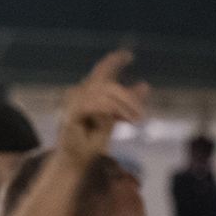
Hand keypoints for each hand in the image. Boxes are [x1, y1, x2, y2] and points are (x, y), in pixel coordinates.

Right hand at [57, 51, 148, 165]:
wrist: (77, 160)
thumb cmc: (93, 140)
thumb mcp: (117, 117)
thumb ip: (128, 101)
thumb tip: (145, 85)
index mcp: (88, 91)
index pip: (101, 71)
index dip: (114, 61)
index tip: (129, 55)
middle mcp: (77, 92)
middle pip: (108, 84)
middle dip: (128, 97)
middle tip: (141, 115)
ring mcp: (72, 102)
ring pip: (104, 94)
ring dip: (123, 107)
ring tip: (135, 120)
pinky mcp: (70, 114)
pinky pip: (95, 105)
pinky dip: (111, 110)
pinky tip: (122, 120)